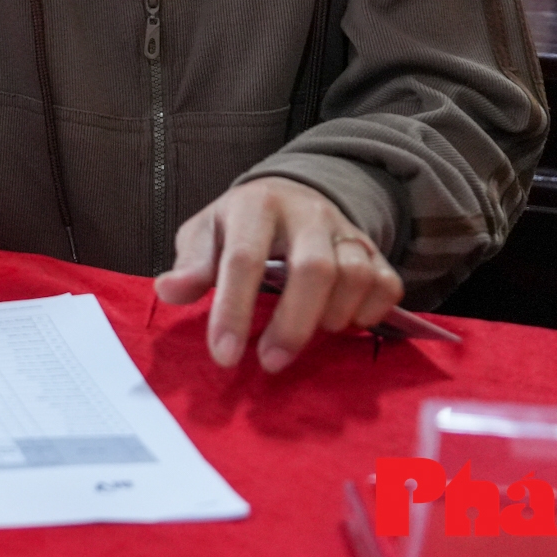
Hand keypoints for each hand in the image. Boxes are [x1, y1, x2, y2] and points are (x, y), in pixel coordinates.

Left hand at [154, 178, 402, 371]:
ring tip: (303, 337)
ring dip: (331, 318)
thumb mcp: (205, 233)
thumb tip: (169, 290)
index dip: (234, 310)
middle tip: (269, 362)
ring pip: (355, 277)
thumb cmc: (240, 224)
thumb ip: (191, 263)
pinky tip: (342, 324)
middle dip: (292, 325)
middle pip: (314, 270)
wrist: (290, 194)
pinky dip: (368, 313)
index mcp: (256, 205)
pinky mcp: (375, 249)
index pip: (245, 259)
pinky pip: (387, 285)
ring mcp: (346, 230)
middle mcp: (308, 213)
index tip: (223, 356)